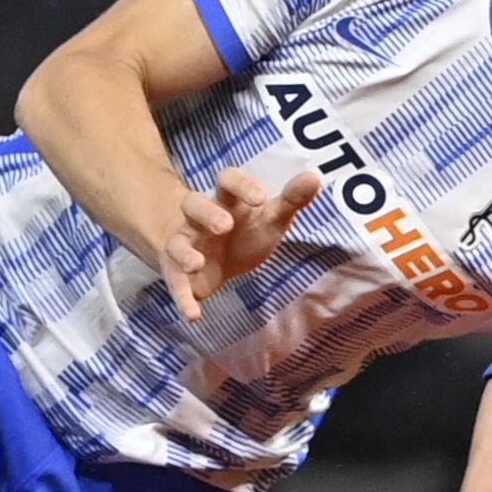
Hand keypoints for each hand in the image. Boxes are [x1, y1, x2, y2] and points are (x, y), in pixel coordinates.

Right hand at [153, 167, 323, 319]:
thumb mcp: (271, 217)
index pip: (228, 181)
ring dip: (185, 252)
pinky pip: (176, 284)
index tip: (260, 197)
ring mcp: (186, 244)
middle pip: (194, 204)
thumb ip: (292, 199)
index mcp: (226, 200)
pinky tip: (193, 314)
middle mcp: (200, 218)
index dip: (242, 185)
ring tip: (196, 263)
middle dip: (207, 214)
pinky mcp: (178, 273)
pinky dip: (183, 299)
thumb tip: (314, 177)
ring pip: (178, 243)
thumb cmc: (246, 231)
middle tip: (225, 225)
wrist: (214, 260)